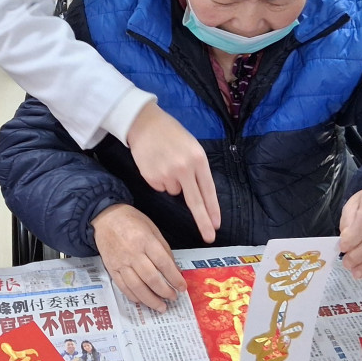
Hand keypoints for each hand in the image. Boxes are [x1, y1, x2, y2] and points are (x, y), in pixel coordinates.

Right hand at [92, 204, 185, 311]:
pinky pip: (123, 287)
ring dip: (150, 300)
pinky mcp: (111, 268)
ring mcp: (120, 262)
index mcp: (145, 240)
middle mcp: (133, 253)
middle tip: (173, 298)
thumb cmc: (132, 221)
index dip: (174, 278)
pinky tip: (143, 301)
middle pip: (151, 278)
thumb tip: (175, 270)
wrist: (105, 218)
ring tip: (161, 306)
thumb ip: (164, 250)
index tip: (182, 287)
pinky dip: (134, 297)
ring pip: (137, 287)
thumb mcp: (153, 229)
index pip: (163, 264)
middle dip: (164, 292)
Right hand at [126, 102, 219, 242]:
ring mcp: (166, 174)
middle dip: (203, 221)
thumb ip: (197, 168)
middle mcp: (184, 168)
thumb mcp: (192, 146)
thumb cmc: (171, 134)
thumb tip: (197, 194)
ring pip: (174, 192)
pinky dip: (160, 180)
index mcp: (198, 159)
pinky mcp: (151, 178)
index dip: (213, 209)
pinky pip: (161, 187)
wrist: (144, 123)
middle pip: (195, 202)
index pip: (208, 189)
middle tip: (210, 237)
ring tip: (167, 162)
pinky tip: (157, 165)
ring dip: (173, 183)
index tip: (217, 224)